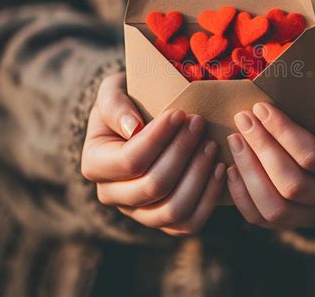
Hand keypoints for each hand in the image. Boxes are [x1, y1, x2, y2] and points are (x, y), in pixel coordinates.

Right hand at [81, 72, 224, 235]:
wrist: (136, 120)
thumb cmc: (126, 103)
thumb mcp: (113, 92)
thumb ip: (114, 105)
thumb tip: (133, 128)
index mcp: (95, 164)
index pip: (130, 160)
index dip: (159, 138)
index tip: (180, 113)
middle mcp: (112, 194)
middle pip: (153, 186)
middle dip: (182, 152)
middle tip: (199, 123)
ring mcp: (139, 212)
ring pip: (173, 210)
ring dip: (198, 176)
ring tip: (211, 145)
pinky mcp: (164, 219)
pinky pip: (188, 223)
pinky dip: (208, 198)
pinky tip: (219, 169)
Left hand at [226, 59, 314, 228]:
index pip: (314, 156)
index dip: (283, 133)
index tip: (260, 108)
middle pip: (293, 185)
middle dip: (261, 148)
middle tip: (242, 119)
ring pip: (277, 208)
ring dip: (249, 172)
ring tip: (234, 140)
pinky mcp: (292, 217)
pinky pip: (262, 219)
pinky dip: (242, 196)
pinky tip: (231, 167)